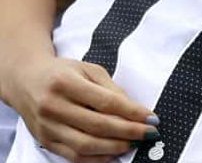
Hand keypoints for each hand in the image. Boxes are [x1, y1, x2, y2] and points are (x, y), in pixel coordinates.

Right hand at [3, 57, 155, 161]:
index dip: (133, 113)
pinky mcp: (44, 140)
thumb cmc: (62, 73)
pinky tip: (113, 153)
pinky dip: (96, 158)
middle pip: (97, 126)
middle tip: (149, 134)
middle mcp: (53, 106)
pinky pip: (73, 156)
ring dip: (114, 147)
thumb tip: (136, 111)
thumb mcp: (88, 70)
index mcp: (65, 83)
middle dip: (129, 132)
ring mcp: (47, 126)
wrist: (26, 81)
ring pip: (85, 145)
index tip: (152, 119)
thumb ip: (111, 89)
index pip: (106, 102)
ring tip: (133, 144)